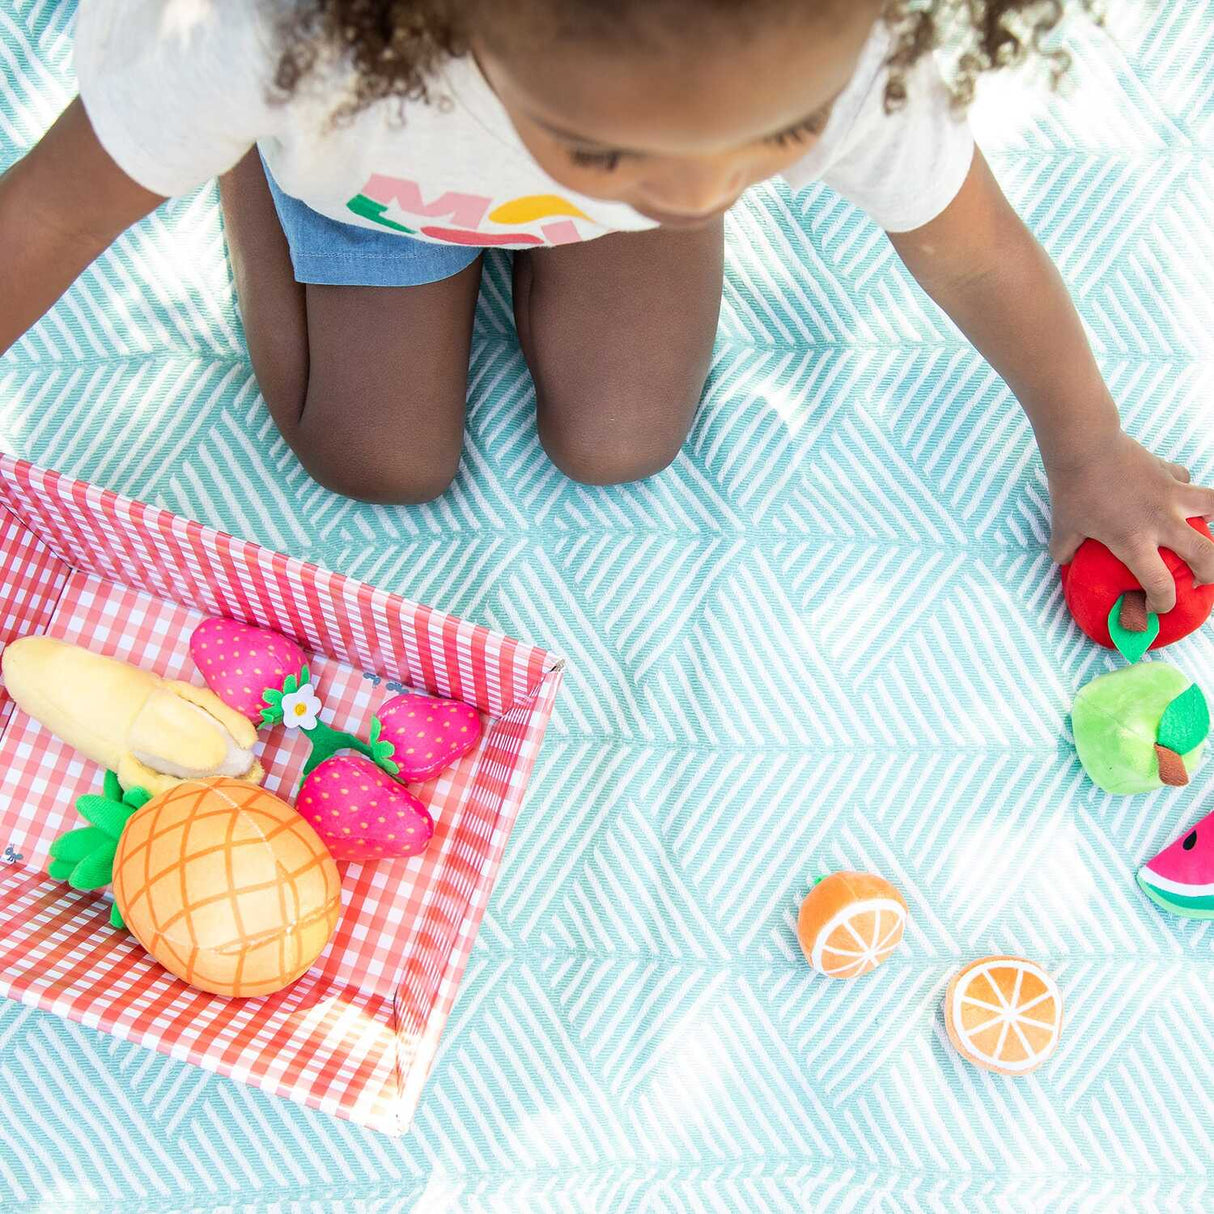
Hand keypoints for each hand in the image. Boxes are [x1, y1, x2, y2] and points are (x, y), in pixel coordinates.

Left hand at [1048, 432, 1213, 613]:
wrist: (1085, 446)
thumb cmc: (1073, 489)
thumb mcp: (1063, 527)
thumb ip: (1065, 549)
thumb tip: (1063, 560)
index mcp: (1134, 542)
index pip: (1160, 585)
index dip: (1162, 603)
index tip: (1156, 607)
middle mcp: (1161, 522)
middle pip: (1206, 556)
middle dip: (1208, 575)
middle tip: (1198, 579)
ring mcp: (1171, 495)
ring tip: (1205, 535)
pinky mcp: (1170, 472)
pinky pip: (1189, 482)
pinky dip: (1188, 490)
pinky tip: (1178, 494)